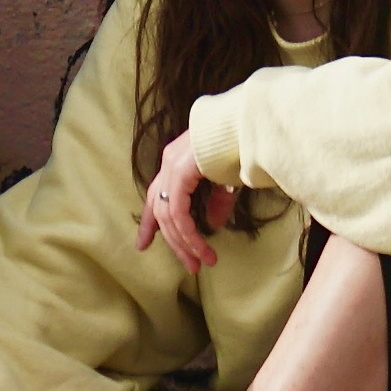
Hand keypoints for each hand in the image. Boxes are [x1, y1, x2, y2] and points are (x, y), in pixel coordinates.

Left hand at [136, 128, 231, 268]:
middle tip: (189, 265)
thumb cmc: (239, 147)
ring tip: (200, 263)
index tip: (143, 244)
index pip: (155, 195)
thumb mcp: (226, 180)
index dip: (148, 223)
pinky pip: (178, 212)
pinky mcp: (180, 173)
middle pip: (159, 210)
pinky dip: (189, 233)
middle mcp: (168, 163)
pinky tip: (201, 247)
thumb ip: (217, 202)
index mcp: (176, 162)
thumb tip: (212, 225)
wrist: (247, 125)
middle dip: (173, 242)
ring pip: (168, 216)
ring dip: (184, 243)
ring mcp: (172, 167)